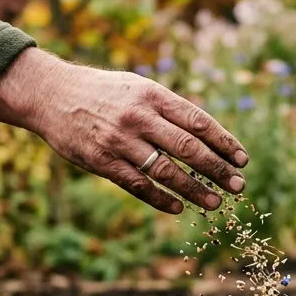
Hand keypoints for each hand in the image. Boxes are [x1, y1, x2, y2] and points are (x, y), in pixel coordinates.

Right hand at [0, 49, 248, 213]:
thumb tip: (207, 135)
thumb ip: (168, 109)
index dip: (224, 142)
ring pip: (166, 171)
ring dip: (195, 190)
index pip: (198, 121)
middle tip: (238, 185)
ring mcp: (120, 141)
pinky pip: (138, 186)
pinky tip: (179, 208)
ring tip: (214, 203)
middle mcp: (139, 117)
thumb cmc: (103, 92)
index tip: (242, 159)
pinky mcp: (102, 162)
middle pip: (189, 148)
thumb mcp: (137, 87)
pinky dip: (161, 199)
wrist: (52, 95)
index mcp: (153, 95)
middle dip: (217, 169)